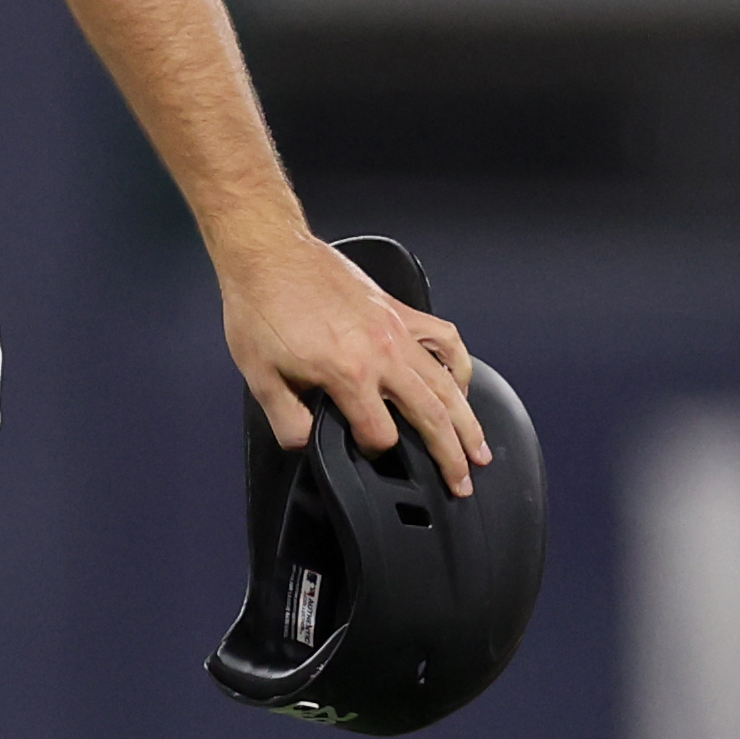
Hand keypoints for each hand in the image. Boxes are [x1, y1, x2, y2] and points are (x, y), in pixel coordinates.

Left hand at [220, 230, 489, 497]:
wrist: (269, 254)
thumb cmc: (260, 309)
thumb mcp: (259, 377)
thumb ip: (287, 422)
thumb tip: (305, 447)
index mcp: (348, 374)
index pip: (379, 434)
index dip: (374, 451)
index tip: (366, 453)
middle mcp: (383, 353)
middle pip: (431, 416)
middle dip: (450, 457)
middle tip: (462, 484)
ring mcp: (397, 330)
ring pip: (448, 384)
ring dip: (468, 421)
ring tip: (480, 450)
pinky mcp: (399, 310)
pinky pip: (445, 340)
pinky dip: (460, 365)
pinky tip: (462, 385)